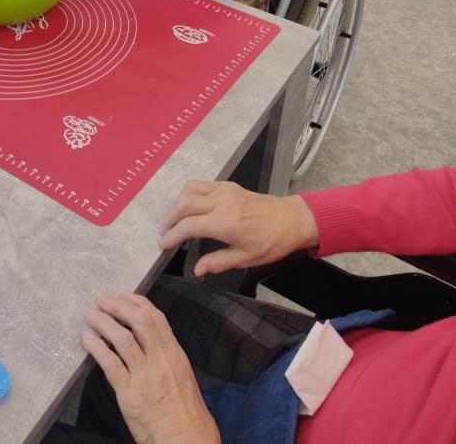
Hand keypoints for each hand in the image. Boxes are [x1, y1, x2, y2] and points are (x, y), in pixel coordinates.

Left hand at [83, 292, 219, 443]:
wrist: (187, 439)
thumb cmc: (186, 412)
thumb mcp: (183, 376)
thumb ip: (166, 357)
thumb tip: (150, 341)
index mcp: (175, 354)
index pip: (156, 319)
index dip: (138, 303)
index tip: (124, 294)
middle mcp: (161, 361)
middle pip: (139, 322)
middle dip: (119, 307)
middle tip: (103, 300)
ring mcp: (145, 377)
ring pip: (123, 339)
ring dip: (104, 323)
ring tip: (91, 315)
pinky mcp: (131, 395)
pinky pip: (111, 365)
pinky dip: (97, 348)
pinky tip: (88, 340)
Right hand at [160, 180, 318, 277]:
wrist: (291, 219)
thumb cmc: (272, 241)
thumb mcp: (246, 259)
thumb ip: (218, 263)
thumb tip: (197, 270)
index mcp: (226, 223)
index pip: (188, 226)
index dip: (172, 236)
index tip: (164, 245)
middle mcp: (222, 202)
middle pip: (183, 204)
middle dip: (169, 219)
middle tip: (165, 234)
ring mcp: (225, 191)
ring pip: (189, 190)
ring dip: (177, 204)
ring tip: (174, 221)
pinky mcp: (228, 185)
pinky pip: (201, 184)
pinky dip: (189, 194)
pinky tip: (189, 206)